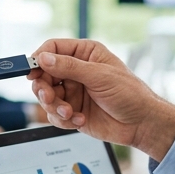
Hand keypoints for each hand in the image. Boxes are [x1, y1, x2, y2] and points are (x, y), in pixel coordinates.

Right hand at [27, 39, 174, 160]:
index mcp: (85, 53)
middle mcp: (76, 71)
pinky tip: (80, 120)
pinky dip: (64, 119)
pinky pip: (55, 114)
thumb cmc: (130, 93)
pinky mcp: (72, 111)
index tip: (32, 71)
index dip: (39, 58)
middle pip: (44, 74)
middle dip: (44, 88)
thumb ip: (70, 67)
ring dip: (54, 106)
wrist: (142, 124)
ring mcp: (73, 91)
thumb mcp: (100, 76)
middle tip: (48, 97)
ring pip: (47, 96)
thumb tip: (43, 59)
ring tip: (68, 112)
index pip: (53, 49)